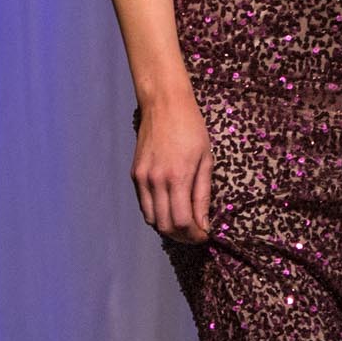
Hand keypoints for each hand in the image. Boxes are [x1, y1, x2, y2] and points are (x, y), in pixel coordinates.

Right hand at [132, 92, 212, 242]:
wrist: (164, 104)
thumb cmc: (191, 128)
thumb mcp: (206, 160)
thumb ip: (202, 195)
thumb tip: (204, 224)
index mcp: (177, 177)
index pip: (181, 222)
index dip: (194, 235)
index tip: (204, 235)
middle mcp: (156, 181)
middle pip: (165, 226)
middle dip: (182, 236)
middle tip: (196, 234)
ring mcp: (142, 178)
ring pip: (152, 219)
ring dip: (168, 227)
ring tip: (184, 224)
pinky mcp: (135, 174)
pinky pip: (144, 205)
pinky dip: (157, 213)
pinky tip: (170, 208)